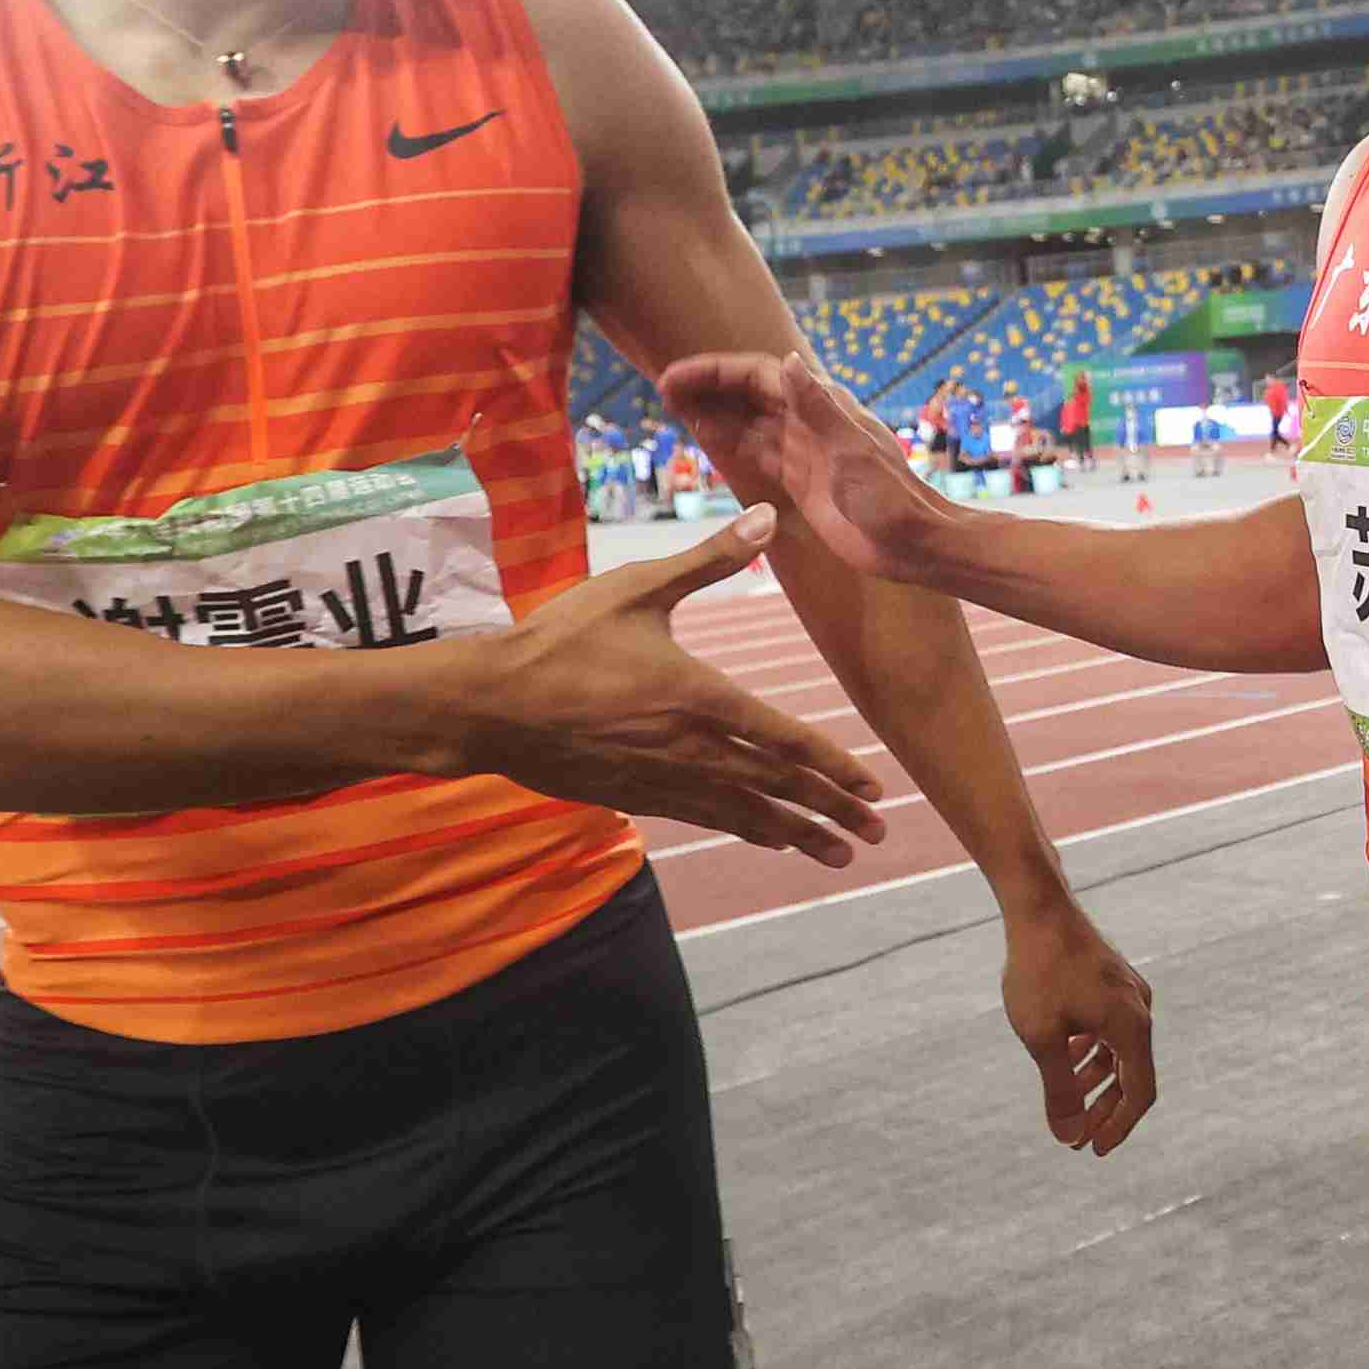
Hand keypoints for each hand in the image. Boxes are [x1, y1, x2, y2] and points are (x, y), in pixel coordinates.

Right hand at [435, 508, 887, 863]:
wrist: (490, 705)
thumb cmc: (561, 639)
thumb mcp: (637, 589)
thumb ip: (710, 559)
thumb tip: (769, 515)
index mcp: (700, 698)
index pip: (786, 740)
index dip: (835, 766)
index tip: (875, 785)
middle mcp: (692, 748)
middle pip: (778, 787)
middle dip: (833, 810)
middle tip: (878, 833)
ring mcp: (664, 779)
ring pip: (747, 813)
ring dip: (799, 833)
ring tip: (840, 854)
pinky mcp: (638, 795)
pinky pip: (707, 817)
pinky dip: (747, 828)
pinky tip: (770, 837)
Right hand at [657, 349, 944, 585]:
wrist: (912, 544)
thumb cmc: (890, 498)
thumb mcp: (851, 450)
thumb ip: (818, 407)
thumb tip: (789, 360)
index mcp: (822, 404)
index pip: (758, 375)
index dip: (716, 372)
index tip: (677, 377)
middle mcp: (808, 421)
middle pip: (747, 394)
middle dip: (707, 388)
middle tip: (663, 388)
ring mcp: (802, 450)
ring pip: (747, 422)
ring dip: (711, 412)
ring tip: (672, 407)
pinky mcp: (799, 480)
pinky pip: (755, 453)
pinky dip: (727, 444)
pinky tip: (702, 439)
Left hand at [999, 894, 1157, 1153]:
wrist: (1038, 907)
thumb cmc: (1039, 971)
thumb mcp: (1042, 1039)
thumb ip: (1058, 1091)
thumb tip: (1068, 1137)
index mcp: (1132, 1027)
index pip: (1140, 1093)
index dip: (1118, 1127)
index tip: (1091, 1150)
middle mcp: (1139, 1010)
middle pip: (1132, 1075)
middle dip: (1104, 1110)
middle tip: (1076, 1137)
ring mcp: (1127, 993)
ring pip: (1118, 1051)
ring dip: (1094, 1081)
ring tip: (1064, 1100)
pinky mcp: (1111, 981)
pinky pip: (1109, 1028)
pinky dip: (1091, 1051)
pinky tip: (1064, 1057)